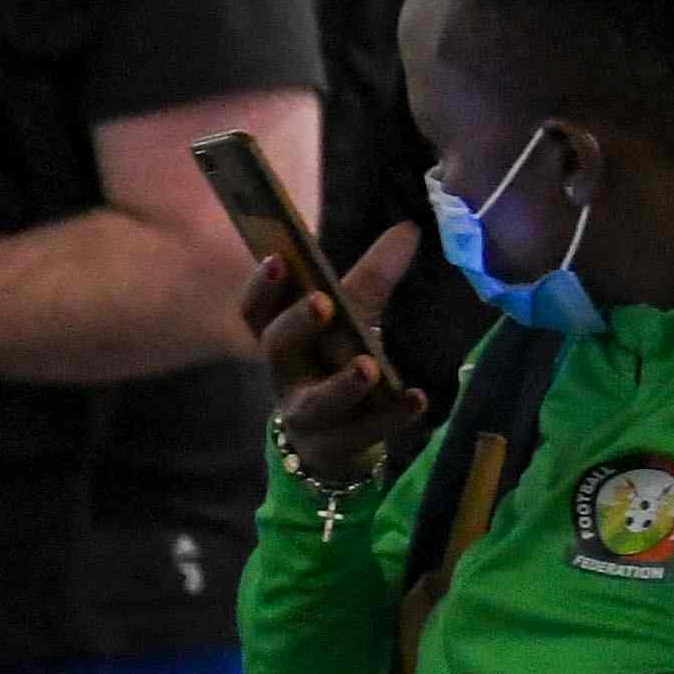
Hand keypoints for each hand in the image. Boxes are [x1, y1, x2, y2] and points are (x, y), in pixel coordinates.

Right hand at [254, 219, 430, 493]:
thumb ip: (372, 279)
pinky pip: (364, 431)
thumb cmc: (335, 367)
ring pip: (316, 402)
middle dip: (296, 325)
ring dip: (340, 384)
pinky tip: (416, 398)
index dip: (263, 288)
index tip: (280, 258)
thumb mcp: (351, 321)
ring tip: (367, 367)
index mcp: (281, 341)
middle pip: (275, 350)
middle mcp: (285, 378)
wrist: (334, 442)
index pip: (257, 313)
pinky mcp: (338, 445)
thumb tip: (408, 228)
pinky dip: (390, 415)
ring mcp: (308, 416)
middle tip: (322, 302)